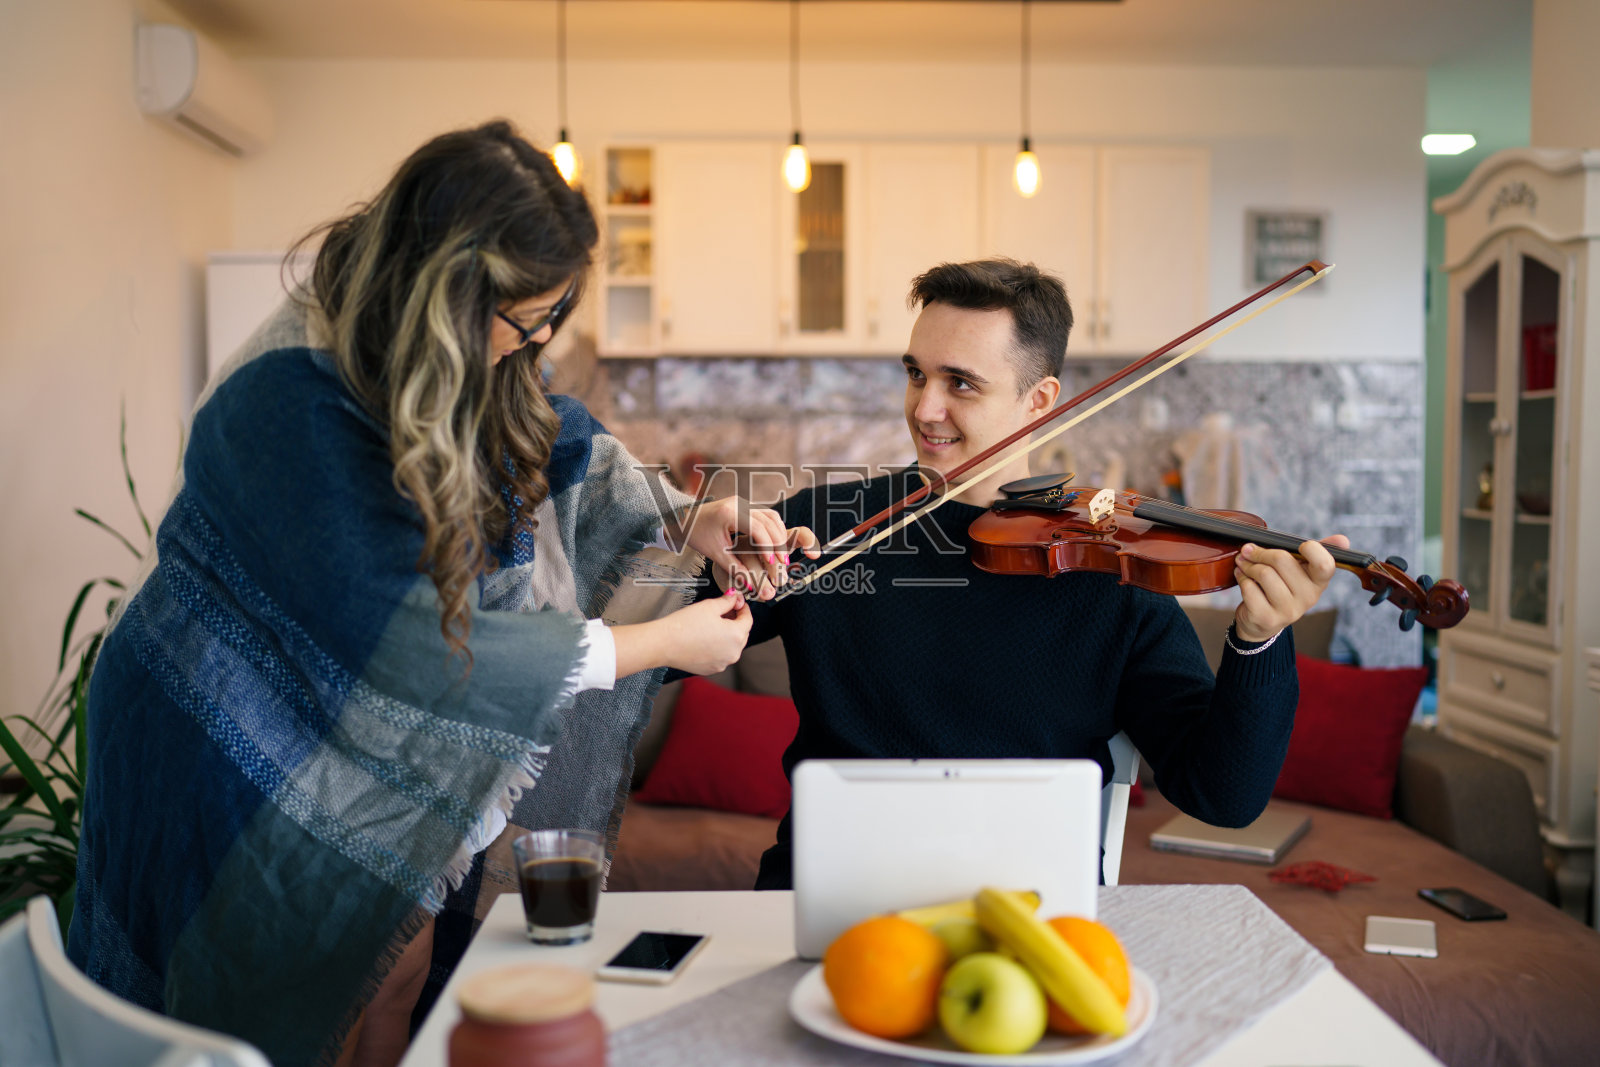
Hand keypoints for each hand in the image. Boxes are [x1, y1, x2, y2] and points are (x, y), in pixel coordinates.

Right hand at [657, 593, 754, 674]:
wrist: (664, 644)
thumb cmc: (685, 624)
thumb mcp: (709, 606)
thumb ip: (727, 601)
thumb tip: (736, 597)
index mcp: (736, 636)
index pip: (748, 620)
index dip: (743, 608)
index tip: (738, 602)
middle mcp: (734, 653)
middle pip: (742, 634)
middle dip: (735, 621)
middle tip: (724, 610)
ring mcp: (723, 664)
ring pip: (731, 646)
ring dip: (727, 635)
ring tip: (713, 624)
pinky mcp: (712, 670)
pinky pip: (720, 656)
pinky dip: (718, 647)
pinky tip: (705, 638)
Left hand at [686, 496, 819, 600]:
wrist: (683, 518)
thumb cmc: (696, 534)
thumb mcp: (714, 553)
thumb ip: (734, 568)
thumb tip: (751, 586)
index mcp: (729, 513)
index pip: (757, 529)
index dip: (767, 546)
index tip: (772, 563)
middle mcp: (738, 504)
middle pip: (768, 521)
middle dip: (778, 542)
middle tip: (783, 562)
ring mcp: (743, 503)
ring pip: (771, 516)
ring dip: (779, 534)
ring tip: (782, 554)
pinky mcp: (744, 506)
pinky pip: (765, 515)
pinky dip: (774, 528)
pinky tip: (776, 543)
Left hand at [1233, 535, 1348, 643]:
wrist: (1263, 622)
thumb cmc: (1282, 587)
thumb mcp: (1301, 570)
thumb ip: (1318, 551)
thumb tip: (1343, 539)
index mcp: (1319, 582)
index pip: (1324, 564)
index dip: (1312, 549)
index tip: (1301, 546)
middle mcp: (1308, 598)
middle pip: (1282, 559)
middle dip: (1260, 552)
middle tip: (1249, 550)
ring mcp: (1288, 610)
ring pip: (1263, 573)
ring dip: (1247, 565)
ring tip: (1244, 564)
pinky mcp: (1267, 617)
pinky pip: (1249, 587)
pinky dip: (1241, 578)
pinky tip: (1242, 577)